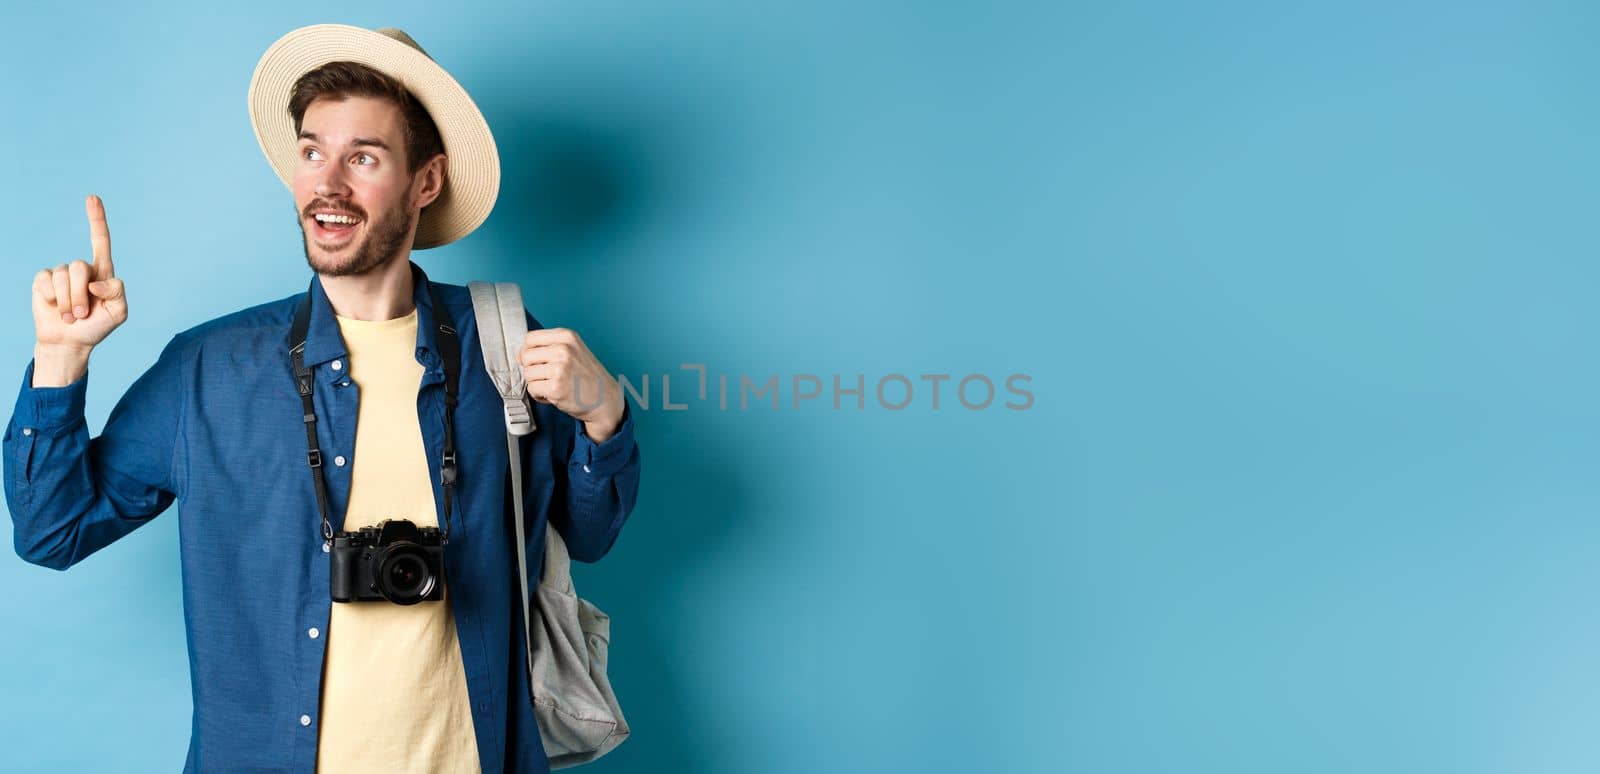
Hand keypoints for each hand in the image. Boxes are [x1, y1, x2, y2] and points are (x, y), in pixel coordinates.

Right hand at [31, 194, 127, 354]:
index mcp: (102, 272)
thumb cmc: (97, 327)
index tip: (92, 197)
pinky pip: (45, 281)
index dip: (96, 219)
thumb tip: (95, 281)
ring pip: (62, 276)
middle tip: (82, 314)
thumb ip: (117, 293)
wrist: (70, 342)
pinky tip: (54, 307)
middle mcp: (81, 269)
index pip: (100, 242)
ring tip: (71, 316)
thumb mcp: (118, 313)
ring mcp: (60, 274)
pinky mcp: (42, 281)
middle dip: (80, 296)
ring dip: (67, 302)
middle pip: (80, 268)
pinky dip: (51, 299)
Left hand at [519, 327, 623, 436]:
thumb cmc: (587, 376)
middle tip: (546, 376)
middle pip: (526, 356)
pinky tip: (553, 394)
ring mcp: (560, 369)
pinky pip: (532, 389)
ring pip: (528, 374)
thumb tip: (522, 352)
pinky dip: (539, 395)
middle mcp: (563, 350)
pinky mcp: (555, 388)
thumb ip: (551, 346)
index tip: (532, 360)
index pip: (530, 338)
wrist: (604, 398)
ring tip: (552, 385)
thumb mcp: (574, 350)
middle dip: (532, 368)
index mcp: (566, 337)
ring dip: (536, 383)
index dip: (526, 351)